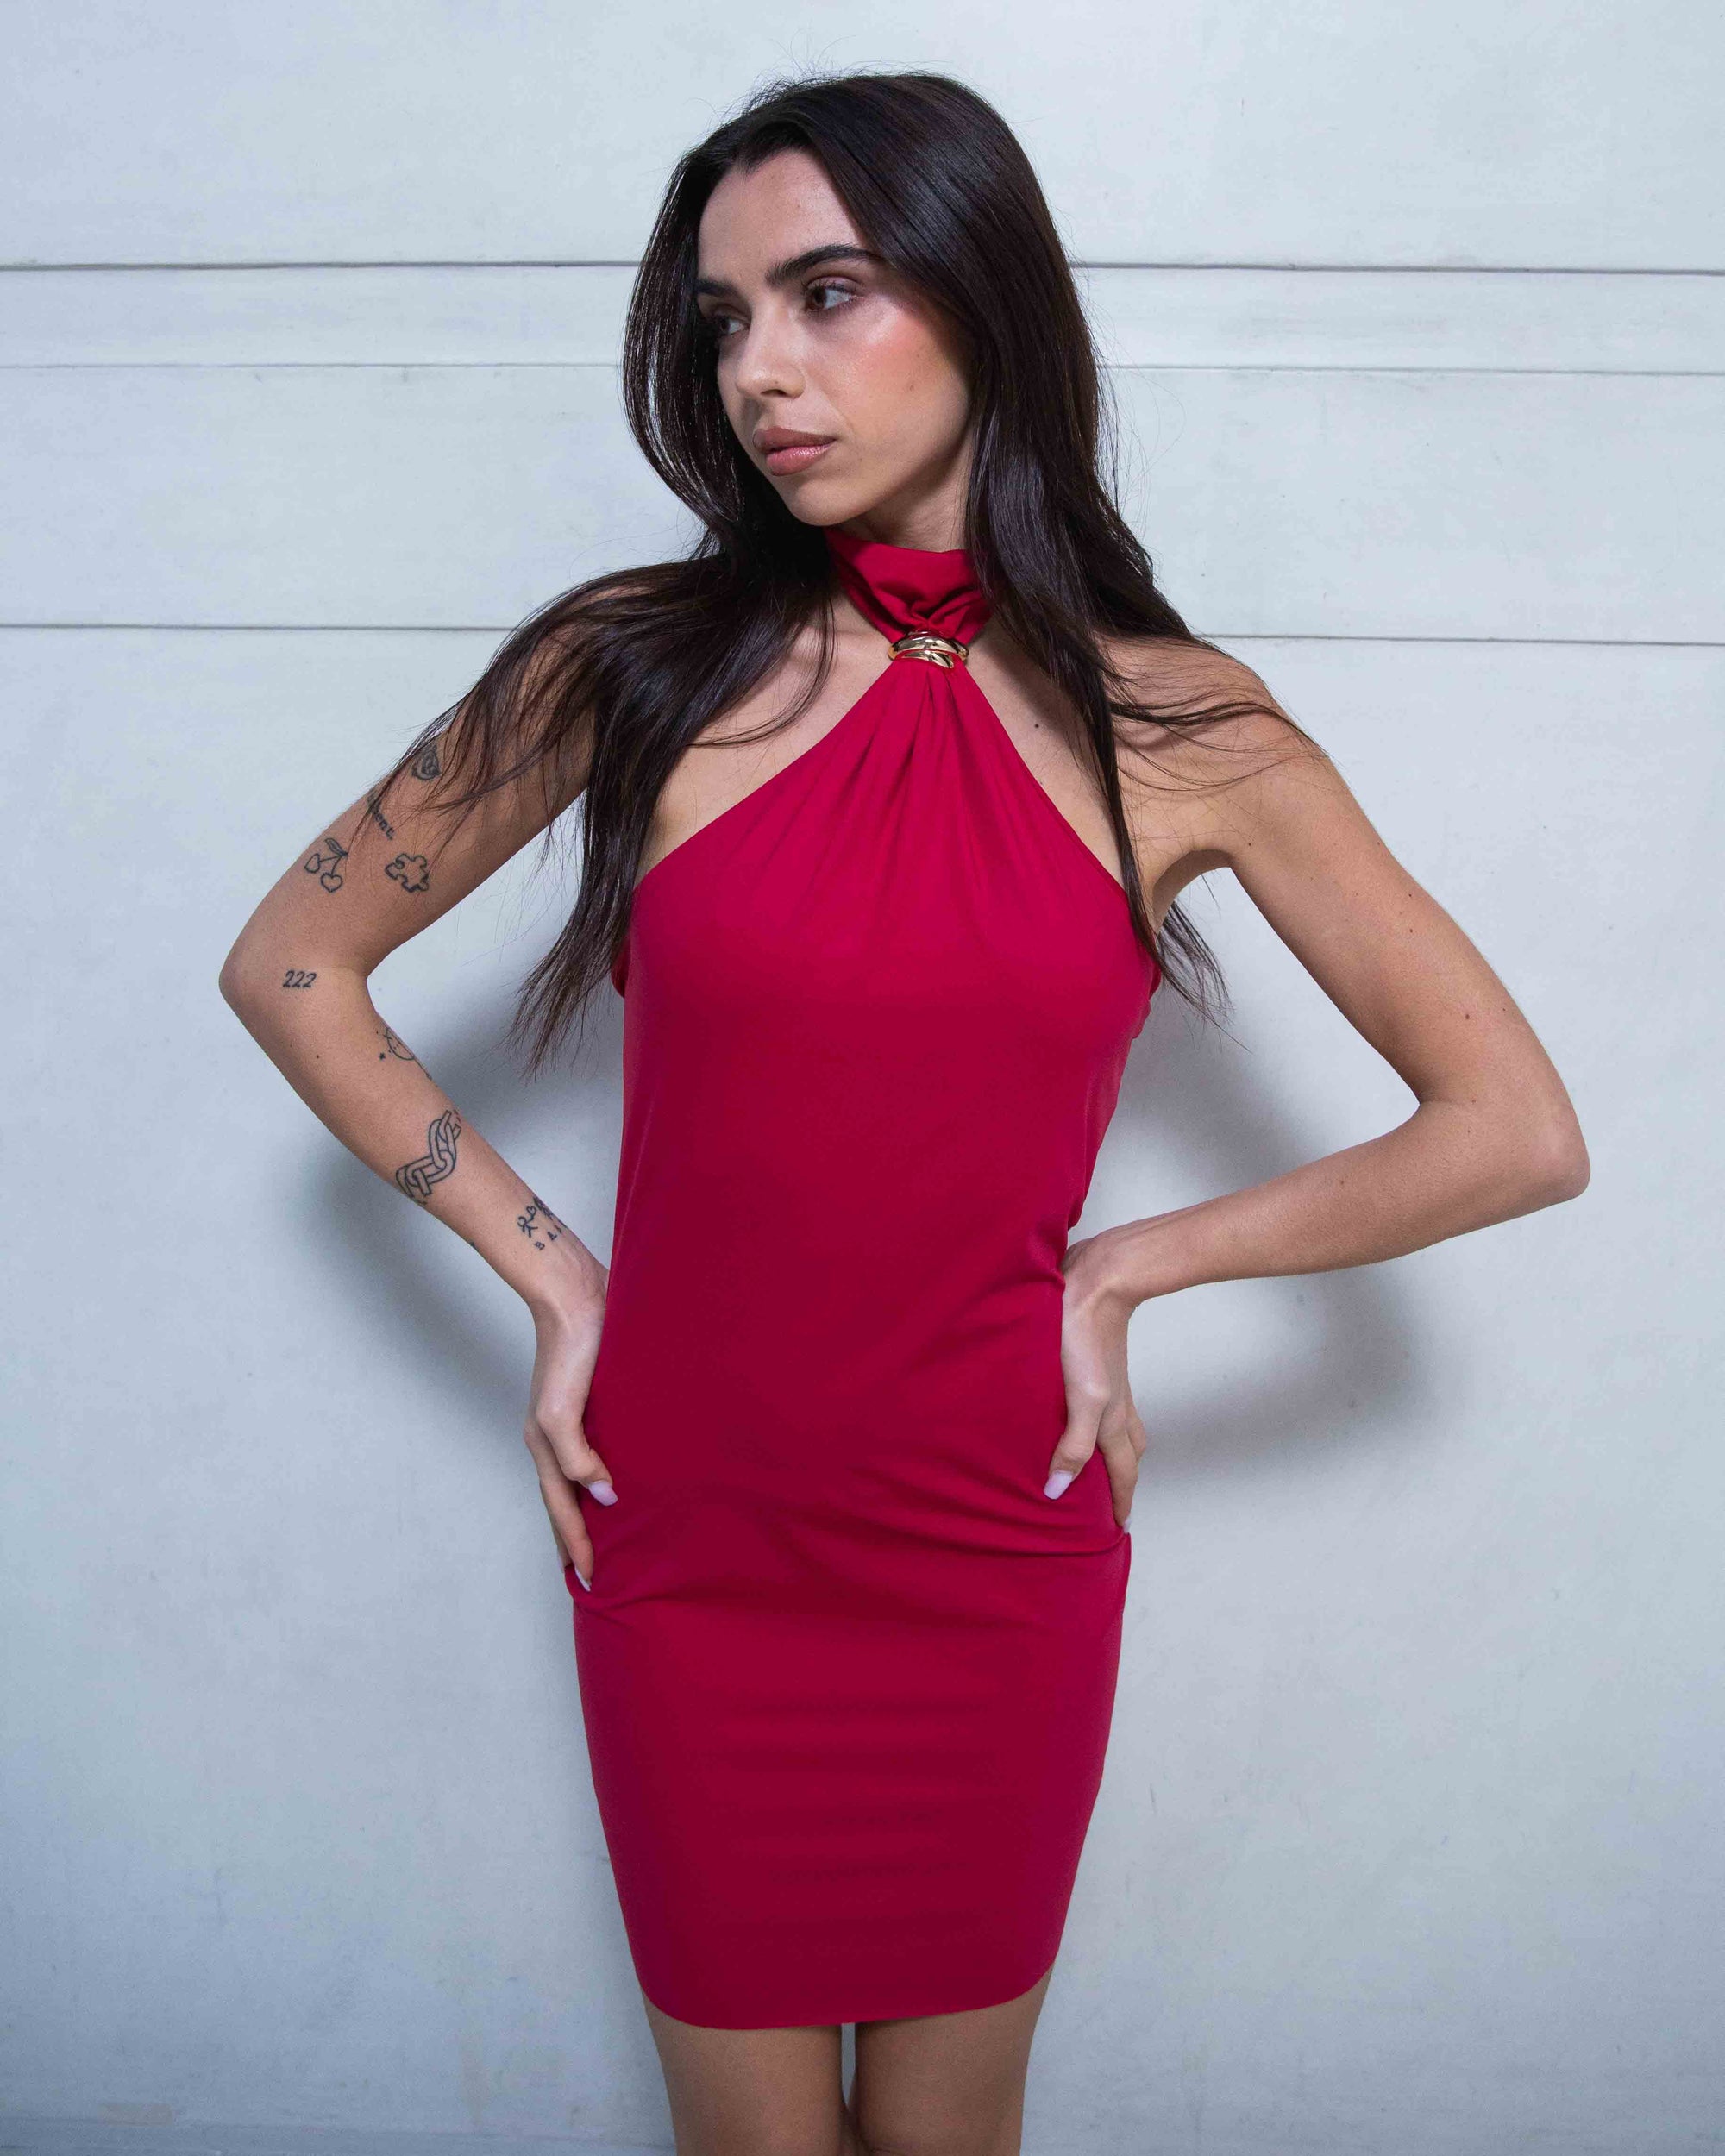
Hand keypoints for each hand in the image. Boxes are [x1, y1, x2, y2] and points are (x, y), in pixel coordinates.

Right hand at [522, 1278, 613, 1590]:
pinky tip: (620, 1480)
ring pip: (578, 1478)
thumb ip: (577, 1458)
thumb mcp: (564, 1411)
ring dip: (588, 1512)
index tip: (589, 1582)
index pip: (562, 1509)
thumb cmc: (571, 1350)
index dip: (575, 1545)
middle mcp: (556, 1437)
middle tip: (589, 1576)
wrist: (577, 1296)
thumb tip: (603, 1497)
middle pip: (563, 1501)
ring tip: (604, 1539)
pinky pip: (596, 1452)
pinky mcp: (594, 1401)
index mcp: (545, 1444)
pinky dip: (603, 1476)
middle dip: (573, 1539)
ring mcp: (573, 1420)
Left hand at [1047, 1233, 1145, 1529]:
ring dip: (1107, 1451)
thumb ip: (1074, 1445)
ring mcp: (1106, 1383)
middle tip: (1110, 1503)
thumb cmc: (1085, 1338)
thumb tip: (1059, 1490)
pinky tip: (1070, 1413)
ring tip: (1091, 1466)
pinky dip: (1090, 1421)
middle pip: (1126, 1452)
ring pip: (1114, 1427)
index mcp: (1113, 1419)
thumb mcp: (1081, 1399)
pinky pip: (1096, 1404)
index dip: (1122, 1502)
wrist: (1095, 1282)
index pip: (1123, 1472)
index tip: (1120, 1529)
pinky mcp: (1091, 1363)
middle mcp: (1115, 1404)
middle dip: (1121, 1480)